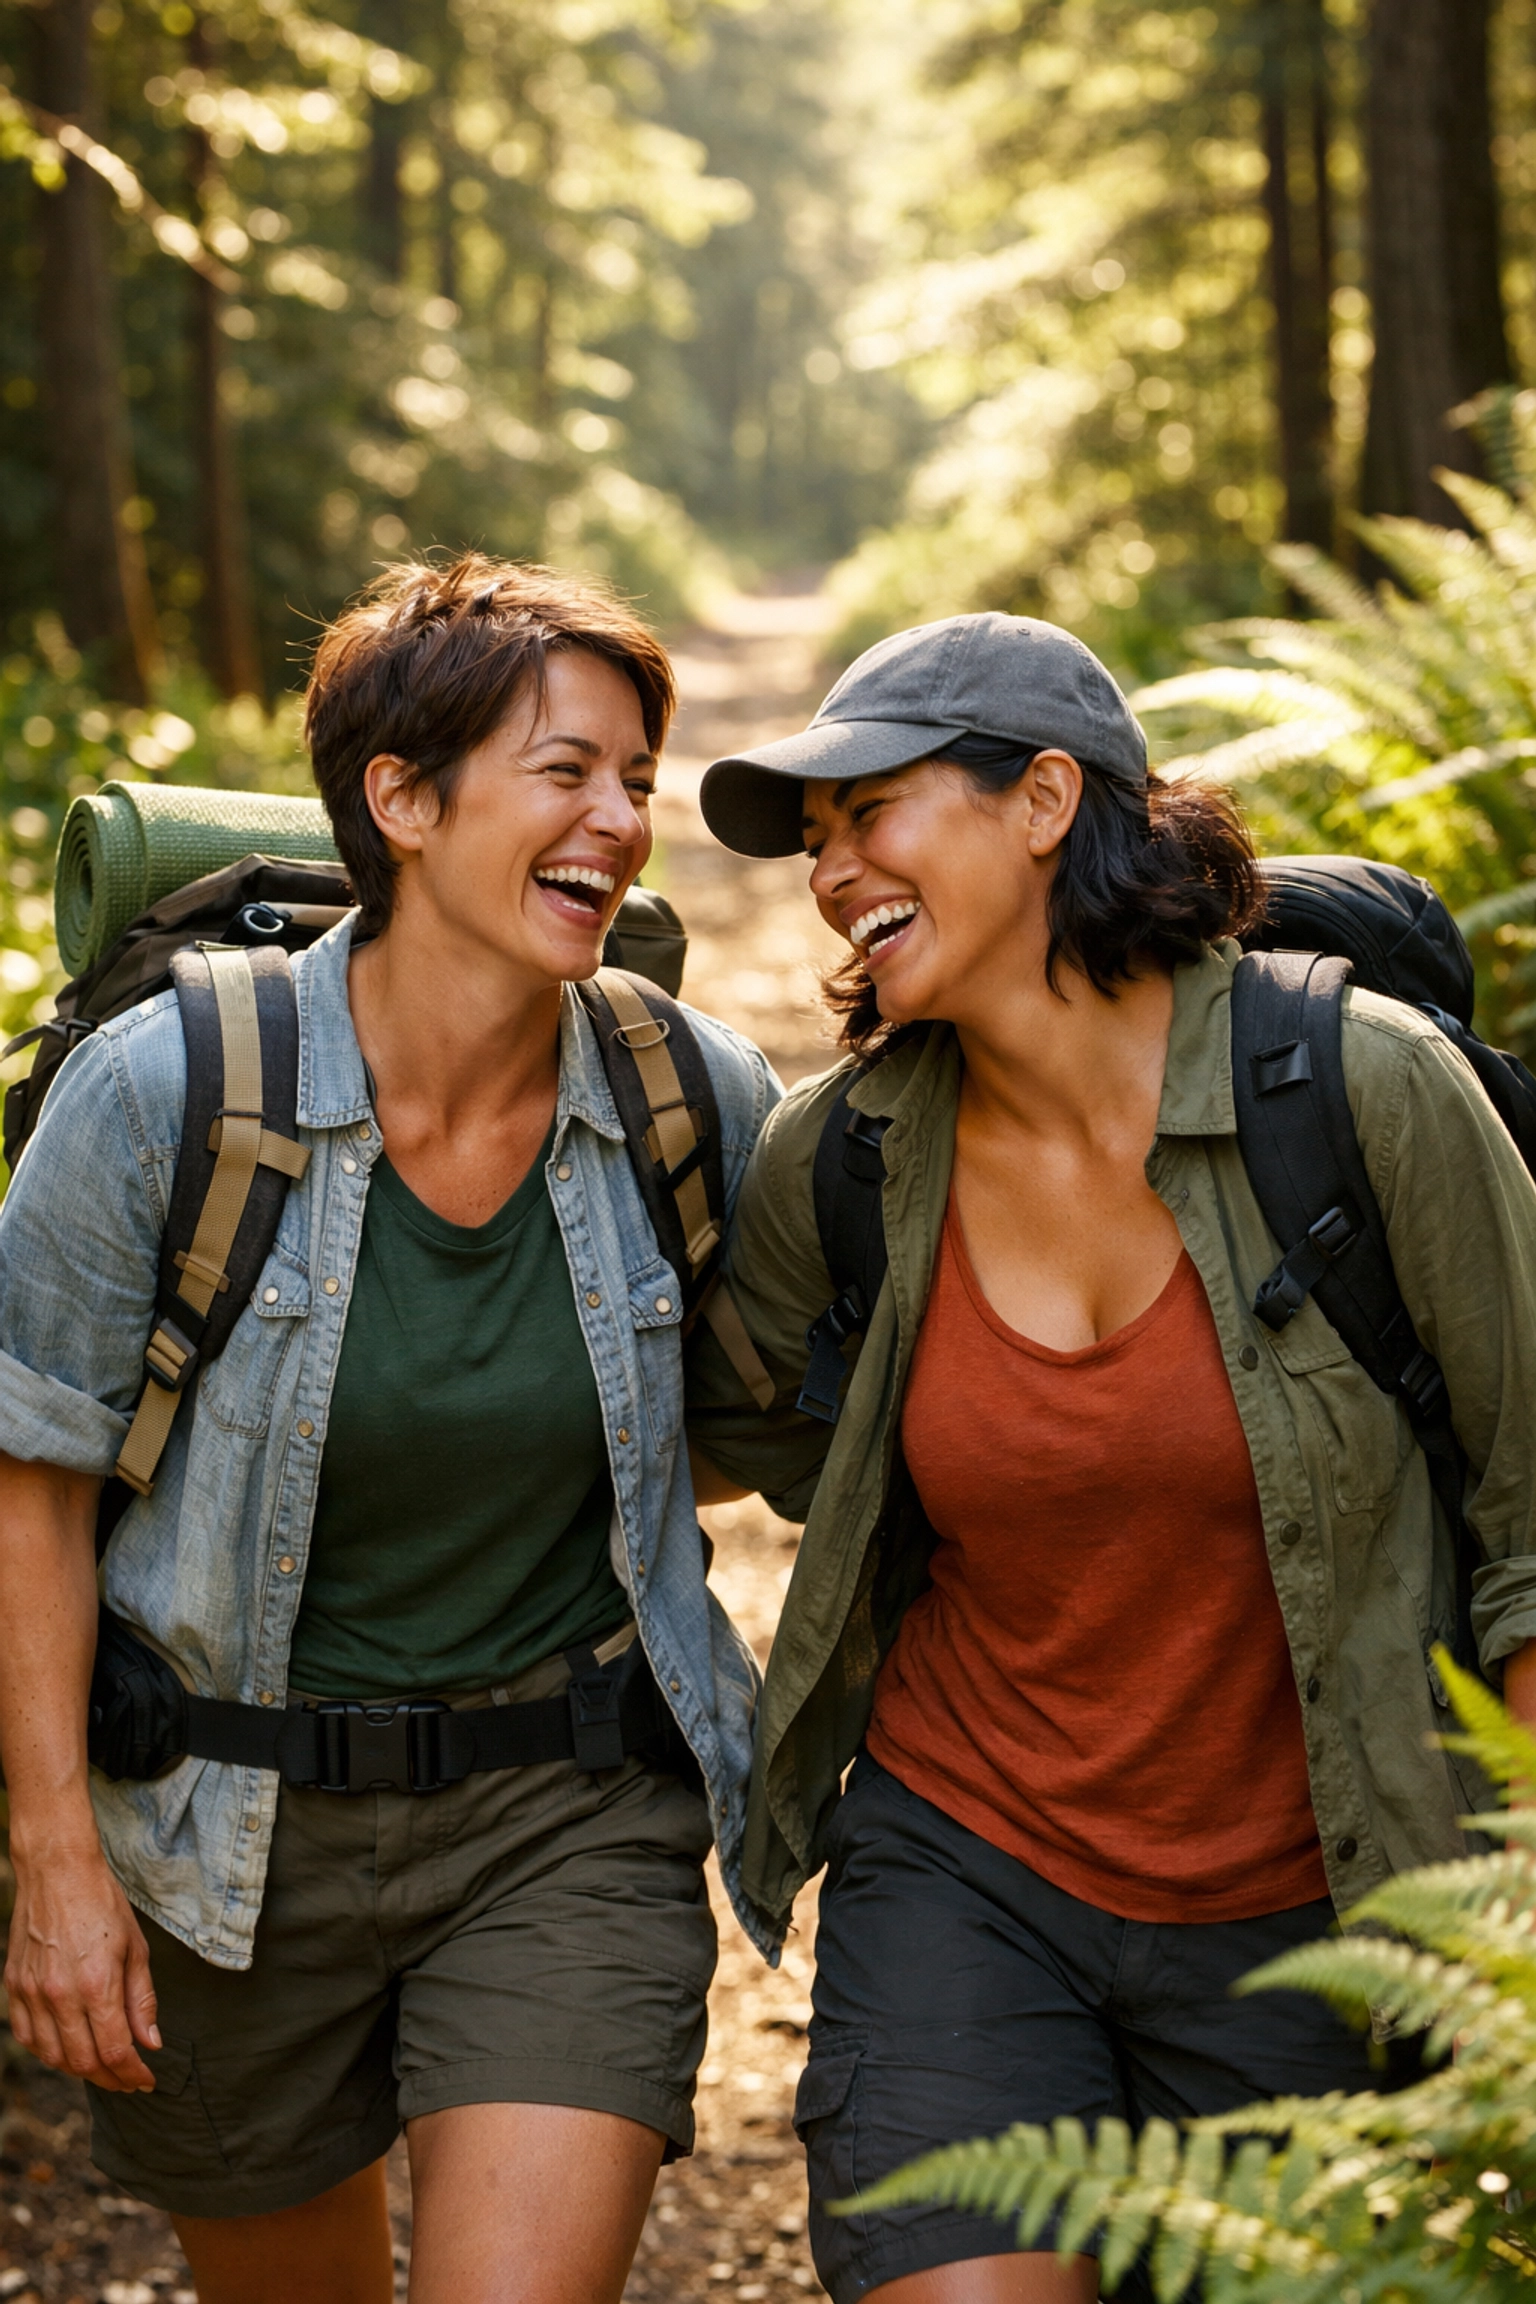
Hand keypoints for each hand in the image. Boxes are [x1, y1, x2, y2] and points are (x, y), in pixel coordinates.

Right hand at [5, 1839, 159, 2090]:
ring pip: (53, 2056)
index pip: (115, 2050)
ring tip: (101, 2066)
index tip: (146, 2081)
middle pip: (83, 2061)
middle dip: (110, 2078)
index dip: (132, 2074)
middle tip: (128, 2080)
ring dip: (79, 2069)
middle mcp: (61, 1995)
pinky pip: (27, 2036)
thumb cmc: (103, 1905)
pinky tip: (66, 2048)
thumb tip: (151, 2042)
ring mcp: (32, 1993)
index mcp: (97, 1984)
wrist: (57, 1872)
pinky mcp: (14, 1987)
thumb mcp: (135, 1948)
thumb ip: (142, 2000)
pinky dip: (48, 2052)